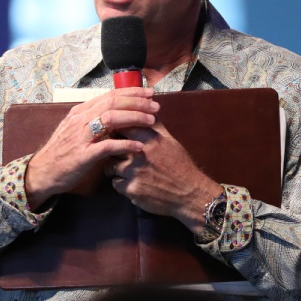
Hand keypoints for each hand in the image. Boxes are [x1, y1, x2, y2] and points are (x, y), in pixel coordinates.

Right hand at [25, 87, 158, 209]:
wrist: (43, 172)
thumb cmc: (63, 152)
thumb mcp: (76, 129)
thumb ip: (93, 120)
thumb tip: (115, 111)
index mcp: (80, 112)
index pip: (109, 95)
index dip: (131, 92)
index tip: (149, 93)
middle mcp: (80, 120)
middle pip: (113, 103)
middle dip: (137, 102)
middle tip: (156, 106)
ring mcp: (81, 137)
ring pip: (111, 119)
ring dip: (134, 118)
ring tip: (151, 121)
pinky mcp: (83, 155)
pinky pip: (107, 146)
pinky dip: (125, 145)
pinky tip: (139, 146)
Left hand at [107, 123, 221, 229]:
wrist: (190, 193)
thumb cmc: (180, 165)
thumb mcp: (170, 140)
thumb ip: (155, 124)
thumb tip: (147, 106)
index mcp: (149, 138)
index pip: (121, 125)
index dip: (115, 130)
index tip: (116, 134)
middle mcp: (140, 153)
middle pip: (112, 145)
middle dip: (112, 149)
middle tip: (117, 153)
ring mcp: (134, 172)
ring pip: (110, 165)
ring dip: (115, 167)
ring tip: (125, 169)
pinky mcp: (132, 189)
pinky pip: (115, 183)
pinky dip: (120, 183)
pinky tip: (131, 182)